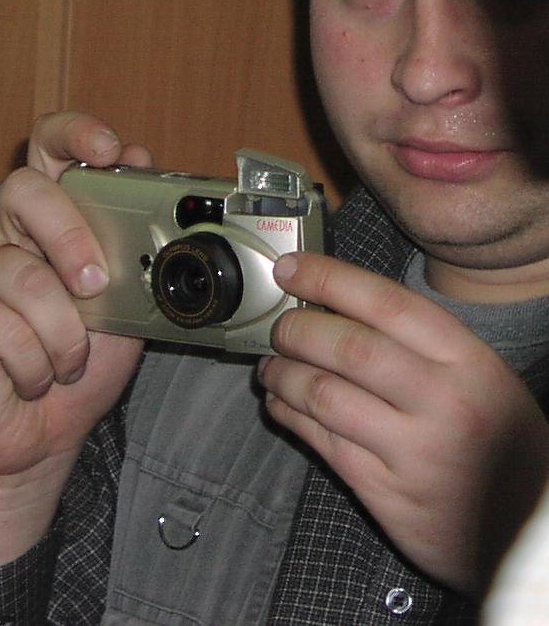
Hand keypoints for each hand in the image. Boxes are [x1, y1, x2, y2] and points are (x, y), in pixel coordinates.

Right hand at [0, 112, 150, 573]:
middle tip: (96, 286)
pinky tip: (38, 377)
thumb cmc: (83, 362)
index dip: (76, 133)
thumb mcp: (126, 302)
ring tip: (70, 360)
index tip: (109, 149)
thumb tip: (144, 177)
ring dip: (65, 332)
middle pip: (24, 189)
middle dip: (71, 237)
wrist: (41, 433)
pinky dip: (38, 364)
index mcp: (52, 216)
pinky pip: (3, 327)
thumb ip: (133, 244)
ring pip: (22, 274)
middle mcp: (7, 229)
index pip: (50, 145)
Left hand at [259, 251, 548, 596]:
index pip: (385, 303)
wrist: (531, 524)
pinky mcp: (390, 495)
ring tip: (271, 367)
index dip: (327, 279)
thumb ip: (416, 342)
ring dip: (283, 375)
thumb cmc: (497, 436)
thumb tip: (334, 305)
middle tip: (279, 327)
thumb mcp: (477, 374)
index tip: (289, 268)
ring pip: (325, 396)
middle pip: (348, 348)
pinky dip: (290, 417)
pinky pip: (324, 444)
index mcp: (467, 360)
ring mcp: (415, 452)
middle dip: (296, 330)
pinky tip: (280, 404)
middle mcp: (443, 402)